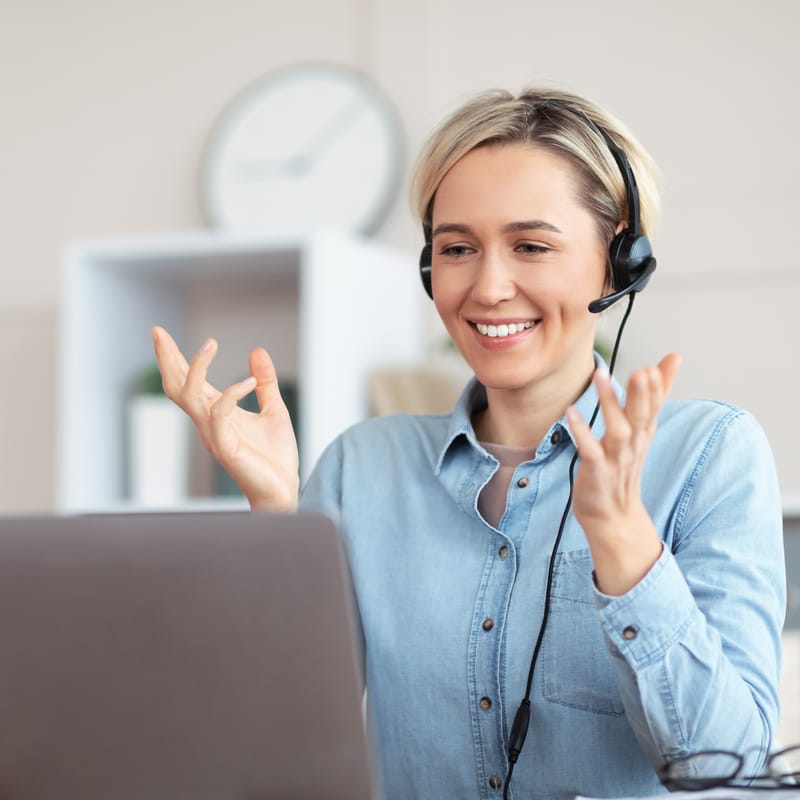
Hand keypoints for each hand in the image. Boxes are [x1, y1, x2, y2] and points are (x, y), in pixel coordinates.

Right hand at [152, 326, 299, 510]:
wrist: (284, 491)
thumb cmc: (275, 457)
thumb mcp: (274, 410)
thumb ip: (265, 383)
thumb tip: (257, 351)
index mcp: (216, 413)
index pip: (187, 382)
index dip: (174, 358)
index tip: (161, 333)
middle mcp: (208, 423)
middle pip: (176, 387)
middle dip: (167, 359)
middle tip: (158, 332)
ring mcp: (214, 436)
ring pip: (190, 398)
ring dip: (196, 368)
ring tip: (210, 343)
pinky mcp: (226, 449)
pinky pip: (219, 415)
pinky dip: (231, 393)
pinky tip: (249, 381)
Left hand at [565, 353, 681, 594]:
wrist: (612, 514)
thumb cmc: (623, 464)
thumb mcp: (643, 429)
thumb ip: (656, 393)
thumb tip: (674, 359)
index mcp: (644, 433)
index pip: (656, 406)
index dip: (660, 386)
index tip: (665, 362)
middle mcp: (633, 444)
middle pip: (642, 416)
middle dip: (643, 394)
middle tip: (643, 371)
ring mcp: (615, 458)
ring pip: (617, 429)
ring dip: (611, 404)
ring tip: (601, 376)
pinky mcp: (596, 470)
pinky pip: (589, 449)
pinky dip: (581, 431)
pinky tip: (571, 412)